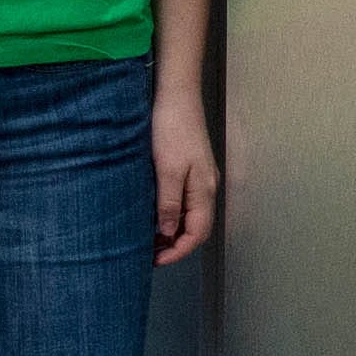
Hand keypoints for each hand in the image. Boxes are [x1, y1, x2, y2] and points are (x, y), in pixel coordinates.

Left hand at [154, 81, 222, 258]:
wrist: (176, 94)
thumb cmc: (171, 128)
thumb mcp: (167, 169)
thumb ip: (169, 203)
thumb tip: (169, 233)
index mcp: (204, 190)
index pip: (197, 233)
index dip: (178, 251)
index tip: (155, 261)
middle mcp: (207, 186)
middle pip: (196, 227)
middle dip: (175, 245)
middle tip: (149, 254)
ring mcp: (200, 176)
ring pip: (191, 215)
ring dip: (172, 230)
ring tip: (149, 239)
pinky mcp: (191, 167)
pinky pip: (185, 201)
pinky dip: (171, 214)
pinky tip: (154, 213)